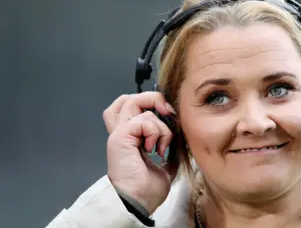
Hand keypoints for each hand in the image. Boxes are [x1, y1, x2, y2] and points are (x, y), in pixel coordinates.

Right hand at [102, 92, 176, 213]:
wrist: (139, 203)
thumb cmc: (147, 190)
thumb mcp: (166, 163)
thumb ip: (169, 147)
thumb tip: (180, 135)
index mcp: (130, 138)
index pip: (130, 106)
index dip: (148, 102)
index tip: (168, 115)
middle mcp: (121, 133)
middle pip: (127, 98)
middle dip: (151, 99)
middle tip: (167, 113)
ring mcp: (118, 134)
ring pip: (135, 103)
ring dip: (159, 124)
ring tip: (161, 146)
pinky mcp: (119, 139)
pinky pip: (142, 120)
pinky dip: (155, 132)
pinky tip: (155, 150)